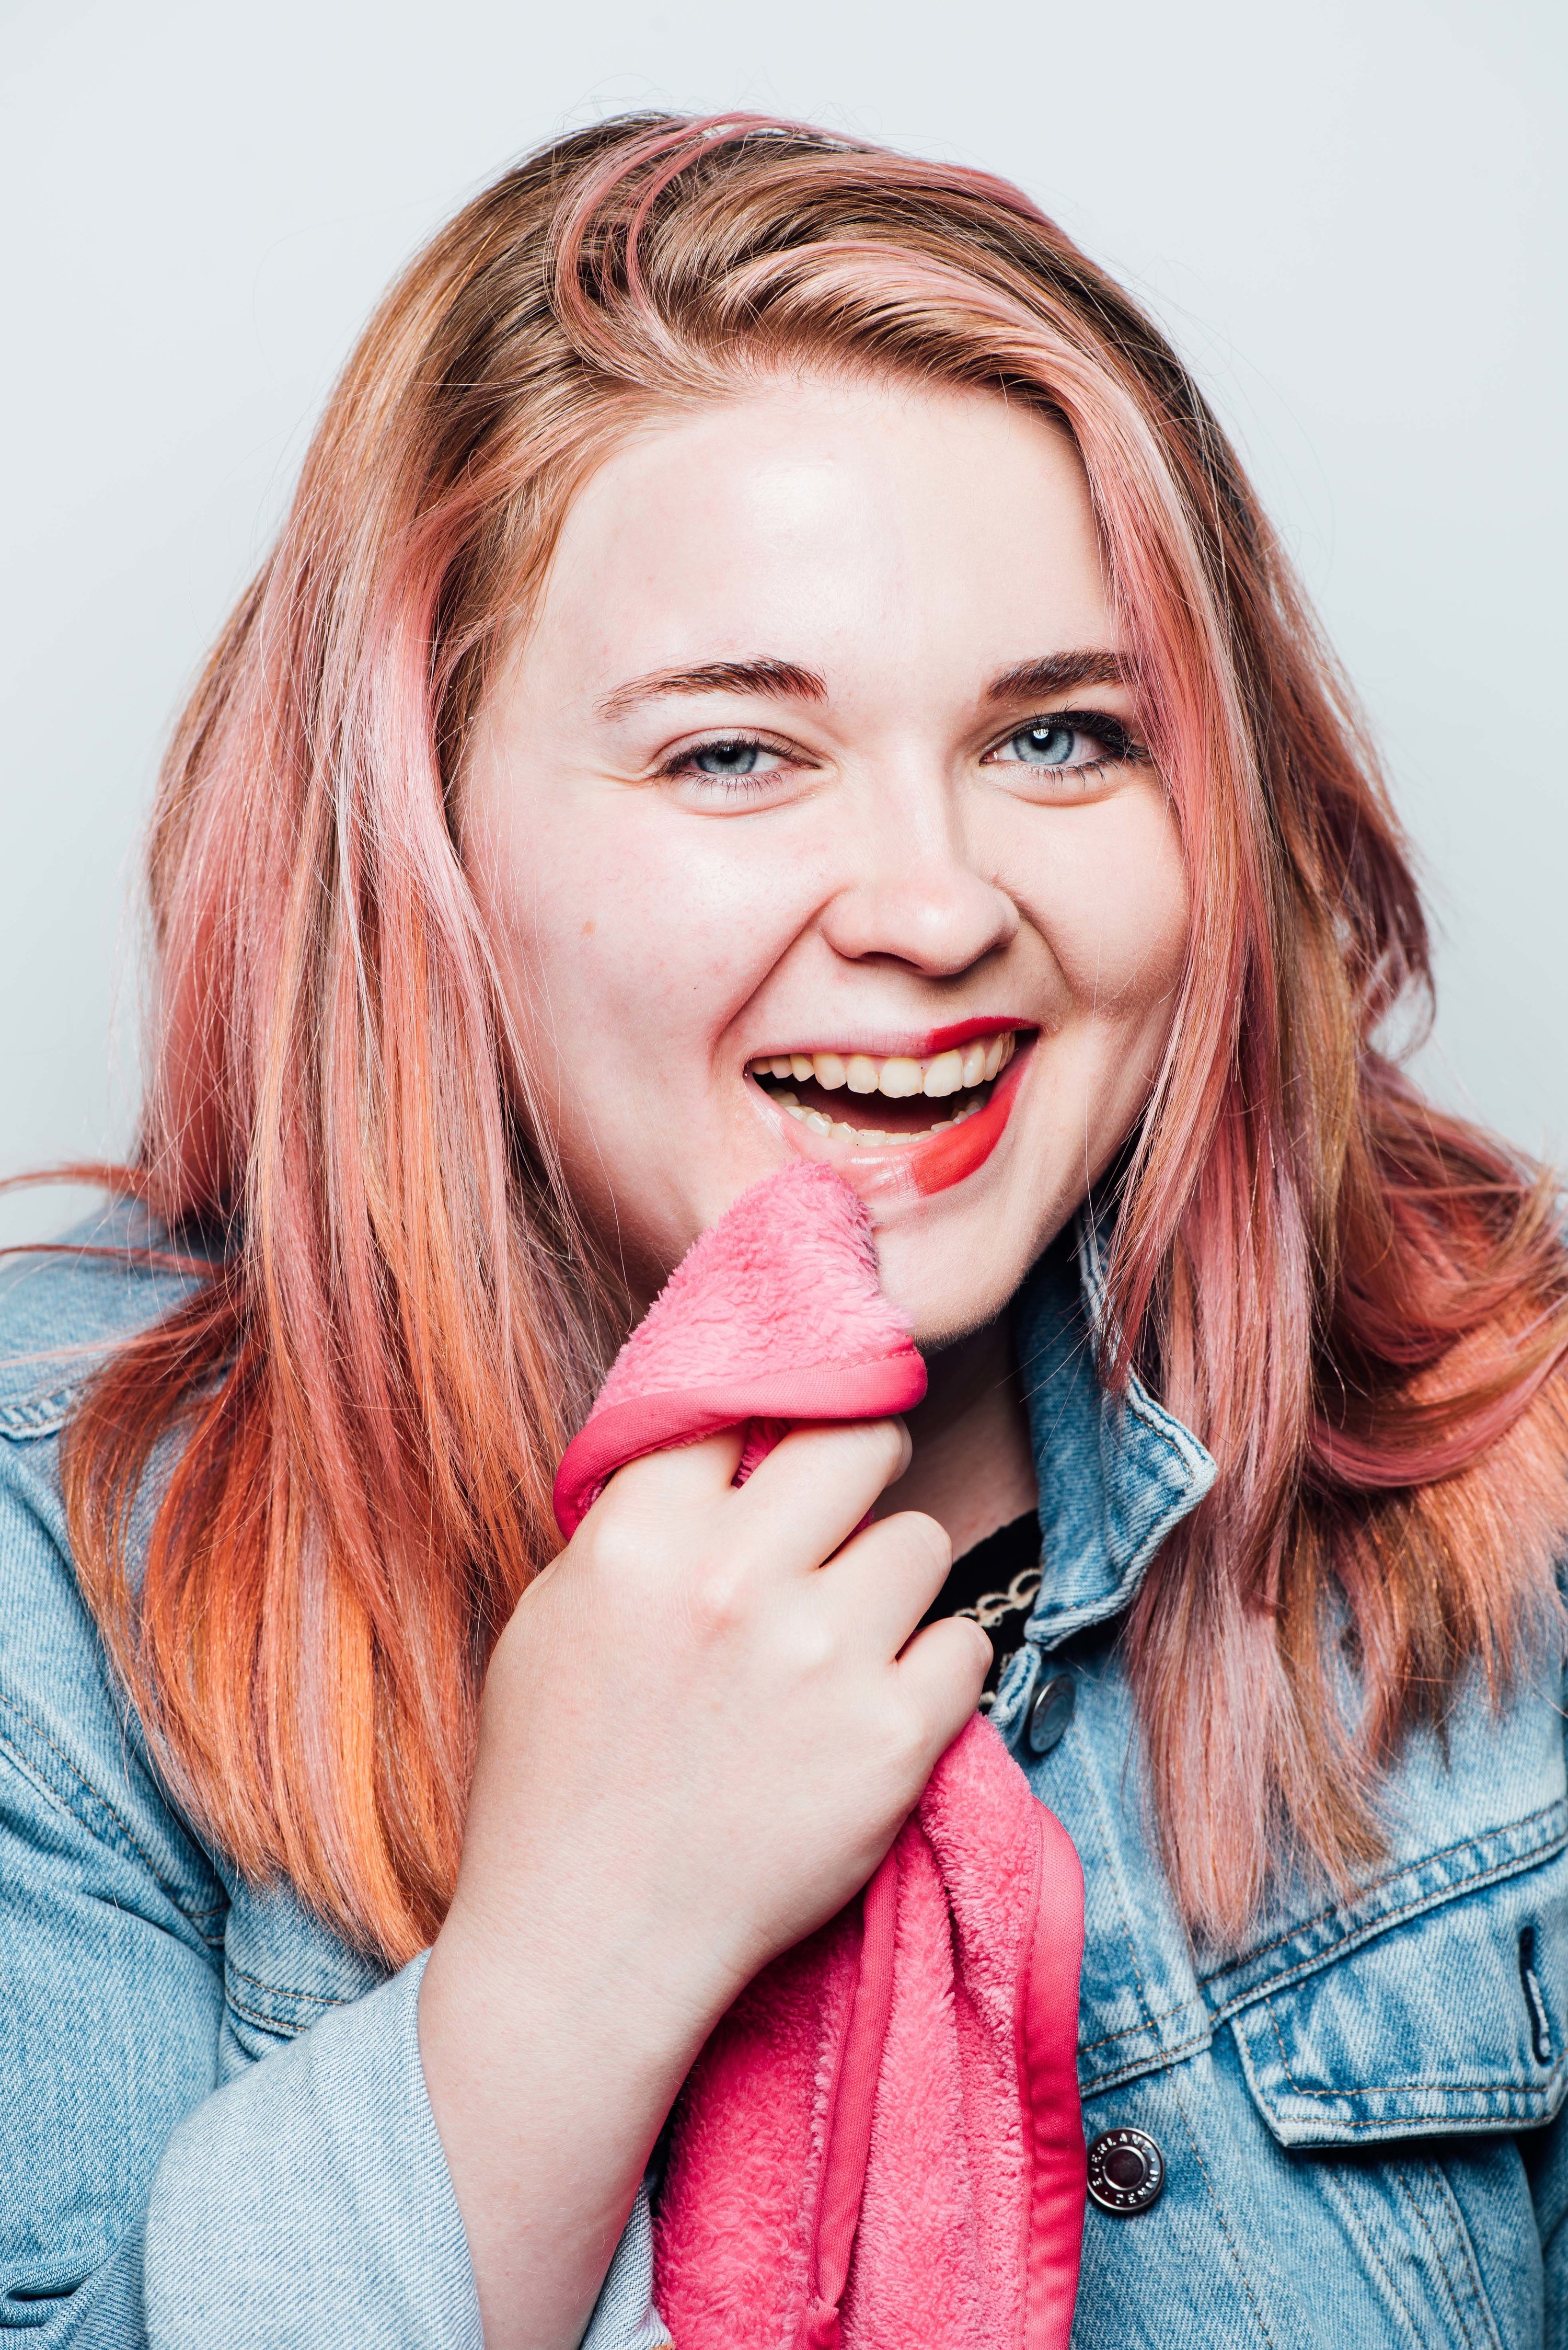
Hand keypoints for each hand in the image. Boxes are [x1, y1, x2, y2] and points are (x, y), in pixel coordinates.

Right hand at [419, 1419, 987, 2349]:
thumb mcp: (553, 1619)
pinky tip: (882, 1702)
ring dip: (894, 1580)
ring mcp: (823, 1658)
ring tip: (849, 1633)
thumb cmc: (558, 1785)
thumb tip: (722, 1449)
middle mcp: (737, 1581)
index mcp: (641, 1538)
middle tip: (844, 1511)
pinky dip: (937, 1668)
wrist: (592, 1948)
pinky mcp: (894, 1738)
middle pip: (856, 1443)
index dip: (768, 1417)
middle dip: (857, 1467)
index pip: (739, 1403)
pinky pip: (969, 1642)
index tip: (785, 1436)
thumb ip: (634, 1523)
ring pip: (920, 1538)